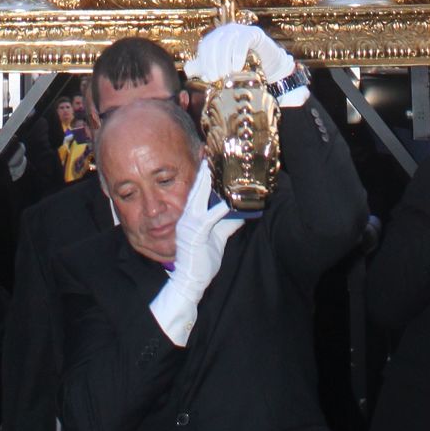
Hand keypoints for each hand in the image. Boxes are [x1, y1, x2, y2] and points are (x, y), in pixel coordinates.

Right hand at [149, 162, 243, 344]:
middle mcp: (188, 214)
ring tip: (220, 164)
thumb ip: (227, 223)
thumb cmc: (202, 259)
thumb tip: (241, 211)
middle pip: (199, 186)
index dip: (206, 171)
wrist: (190, 280)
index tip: (212, 153)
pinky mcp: (196, 233)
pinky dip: (220, 206)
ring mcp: (190, 222)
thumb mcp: (217, 237)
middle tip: (215, 149)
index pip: (200, 187)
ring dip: (211, 180)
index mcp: (191, 213)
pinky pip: (210, 216)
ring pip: (201, 195)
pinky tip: (229, 199)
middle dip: (207, 168)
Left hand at [186, 23, 294, 90]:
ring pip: (227, 42)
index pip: (205, 46)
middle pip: (214, 43)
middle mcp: (226, 30)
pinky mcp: (253, 33)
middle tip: (217, 77)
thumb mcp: (221, 66)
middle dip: (213, 62)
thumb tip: (188, 69)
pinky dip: (238, 54)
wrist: (266, 61)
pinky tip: (237, 67)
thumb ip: (204, 67)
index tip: (209, 77)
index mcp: (216, 37)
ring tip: (227, 74)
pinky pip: (243, 40)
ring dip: (224, 60)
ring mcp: (240, 30)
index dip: (205, 62)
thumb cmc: (240, 63)